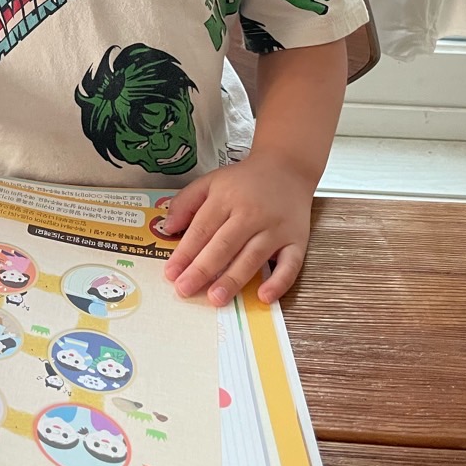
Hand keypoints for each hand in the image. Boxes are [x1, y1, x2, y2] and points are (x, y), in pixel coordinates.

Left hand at [161, 154, 314, 304]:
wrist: (287, 168)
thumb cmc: (244, 181)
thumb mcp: (210, 182)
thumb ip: (185, 202)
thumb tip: (168, 228)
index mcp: (226, 198)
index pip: (202, 229)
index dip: (185, 252)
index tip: (171, 273)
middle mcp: (251, 214)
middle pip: (224, 245)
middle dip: (203, 269)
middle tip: (185, 289)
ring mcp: (275, 229)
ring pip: (252, 256)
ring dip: (233, 279)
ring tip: (215, 298)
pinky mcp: (297, 241)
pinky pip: (290, 264)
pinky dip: (279, 282)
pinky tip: (263, 296)